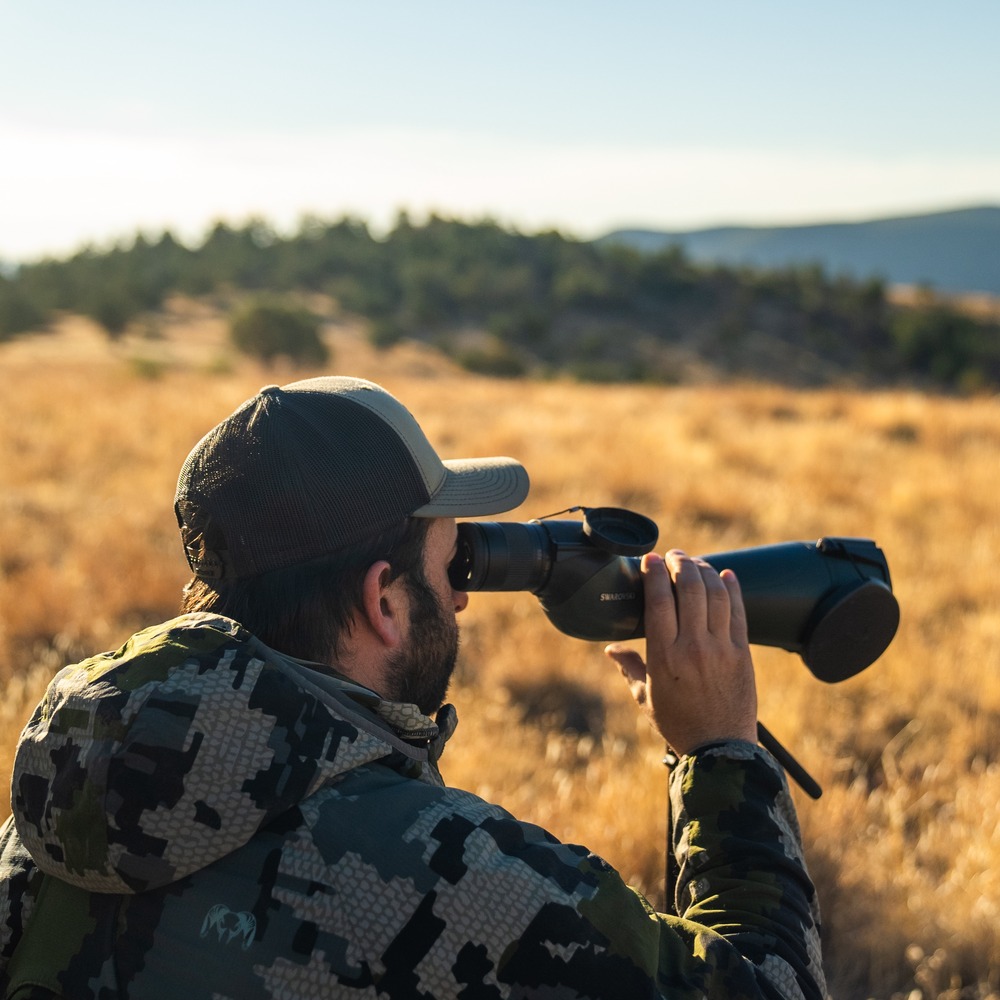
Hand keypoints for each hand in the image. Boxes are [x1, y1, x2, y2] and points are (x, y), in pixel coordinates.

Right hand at [604, 550, 757, 756]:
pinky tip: (726, 575)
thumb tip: (611, 649)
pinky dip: (732, 589)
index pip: (658, 601)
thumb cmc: (678, 724)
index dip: (654, 573)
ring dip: (705, 571)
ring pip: (715, 596)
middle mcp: (693, 648)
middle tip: (674, 554)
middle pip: (689, 590)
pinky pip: (739, 613)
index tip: (650, 558)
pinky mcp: (743, 654)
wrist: (720, 751)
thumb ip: (629, 668)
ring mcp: (721, 649)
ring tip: (696, 562)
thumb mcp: (645, 698)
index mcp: (664, 657)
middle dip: (680, 563)